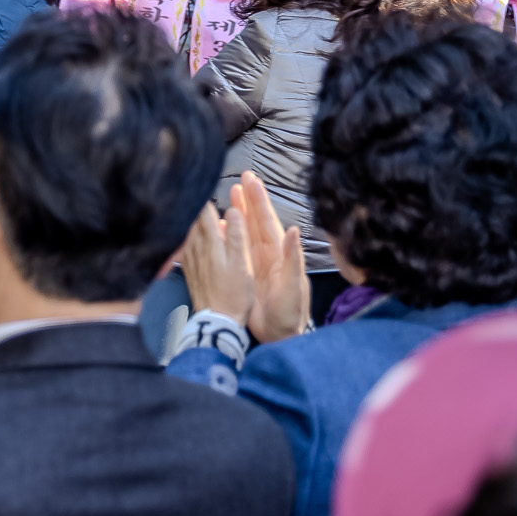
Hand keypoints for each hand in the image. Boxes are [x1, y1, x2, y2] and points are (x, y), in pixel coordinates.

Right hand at [182, 172, 307, 344]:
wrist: (281, 337)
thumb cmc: (291, 313)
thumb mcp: (293, 286)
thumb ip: (293, 258)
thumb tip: (295, 229)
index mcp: (279, 253)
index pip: (267, 220)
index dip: (259, 199)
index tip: (251, 179)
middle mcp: (268, 255)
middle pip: (256, 221)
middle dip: (249, 199)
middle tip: (241, 178)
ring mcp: (256, 263)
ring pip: (245, 232)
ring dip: (239, 214)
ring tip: (230, 195)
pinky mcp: (246, 274)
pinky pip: (236, 249)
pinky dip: (229, 236)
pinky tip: (221, 226)